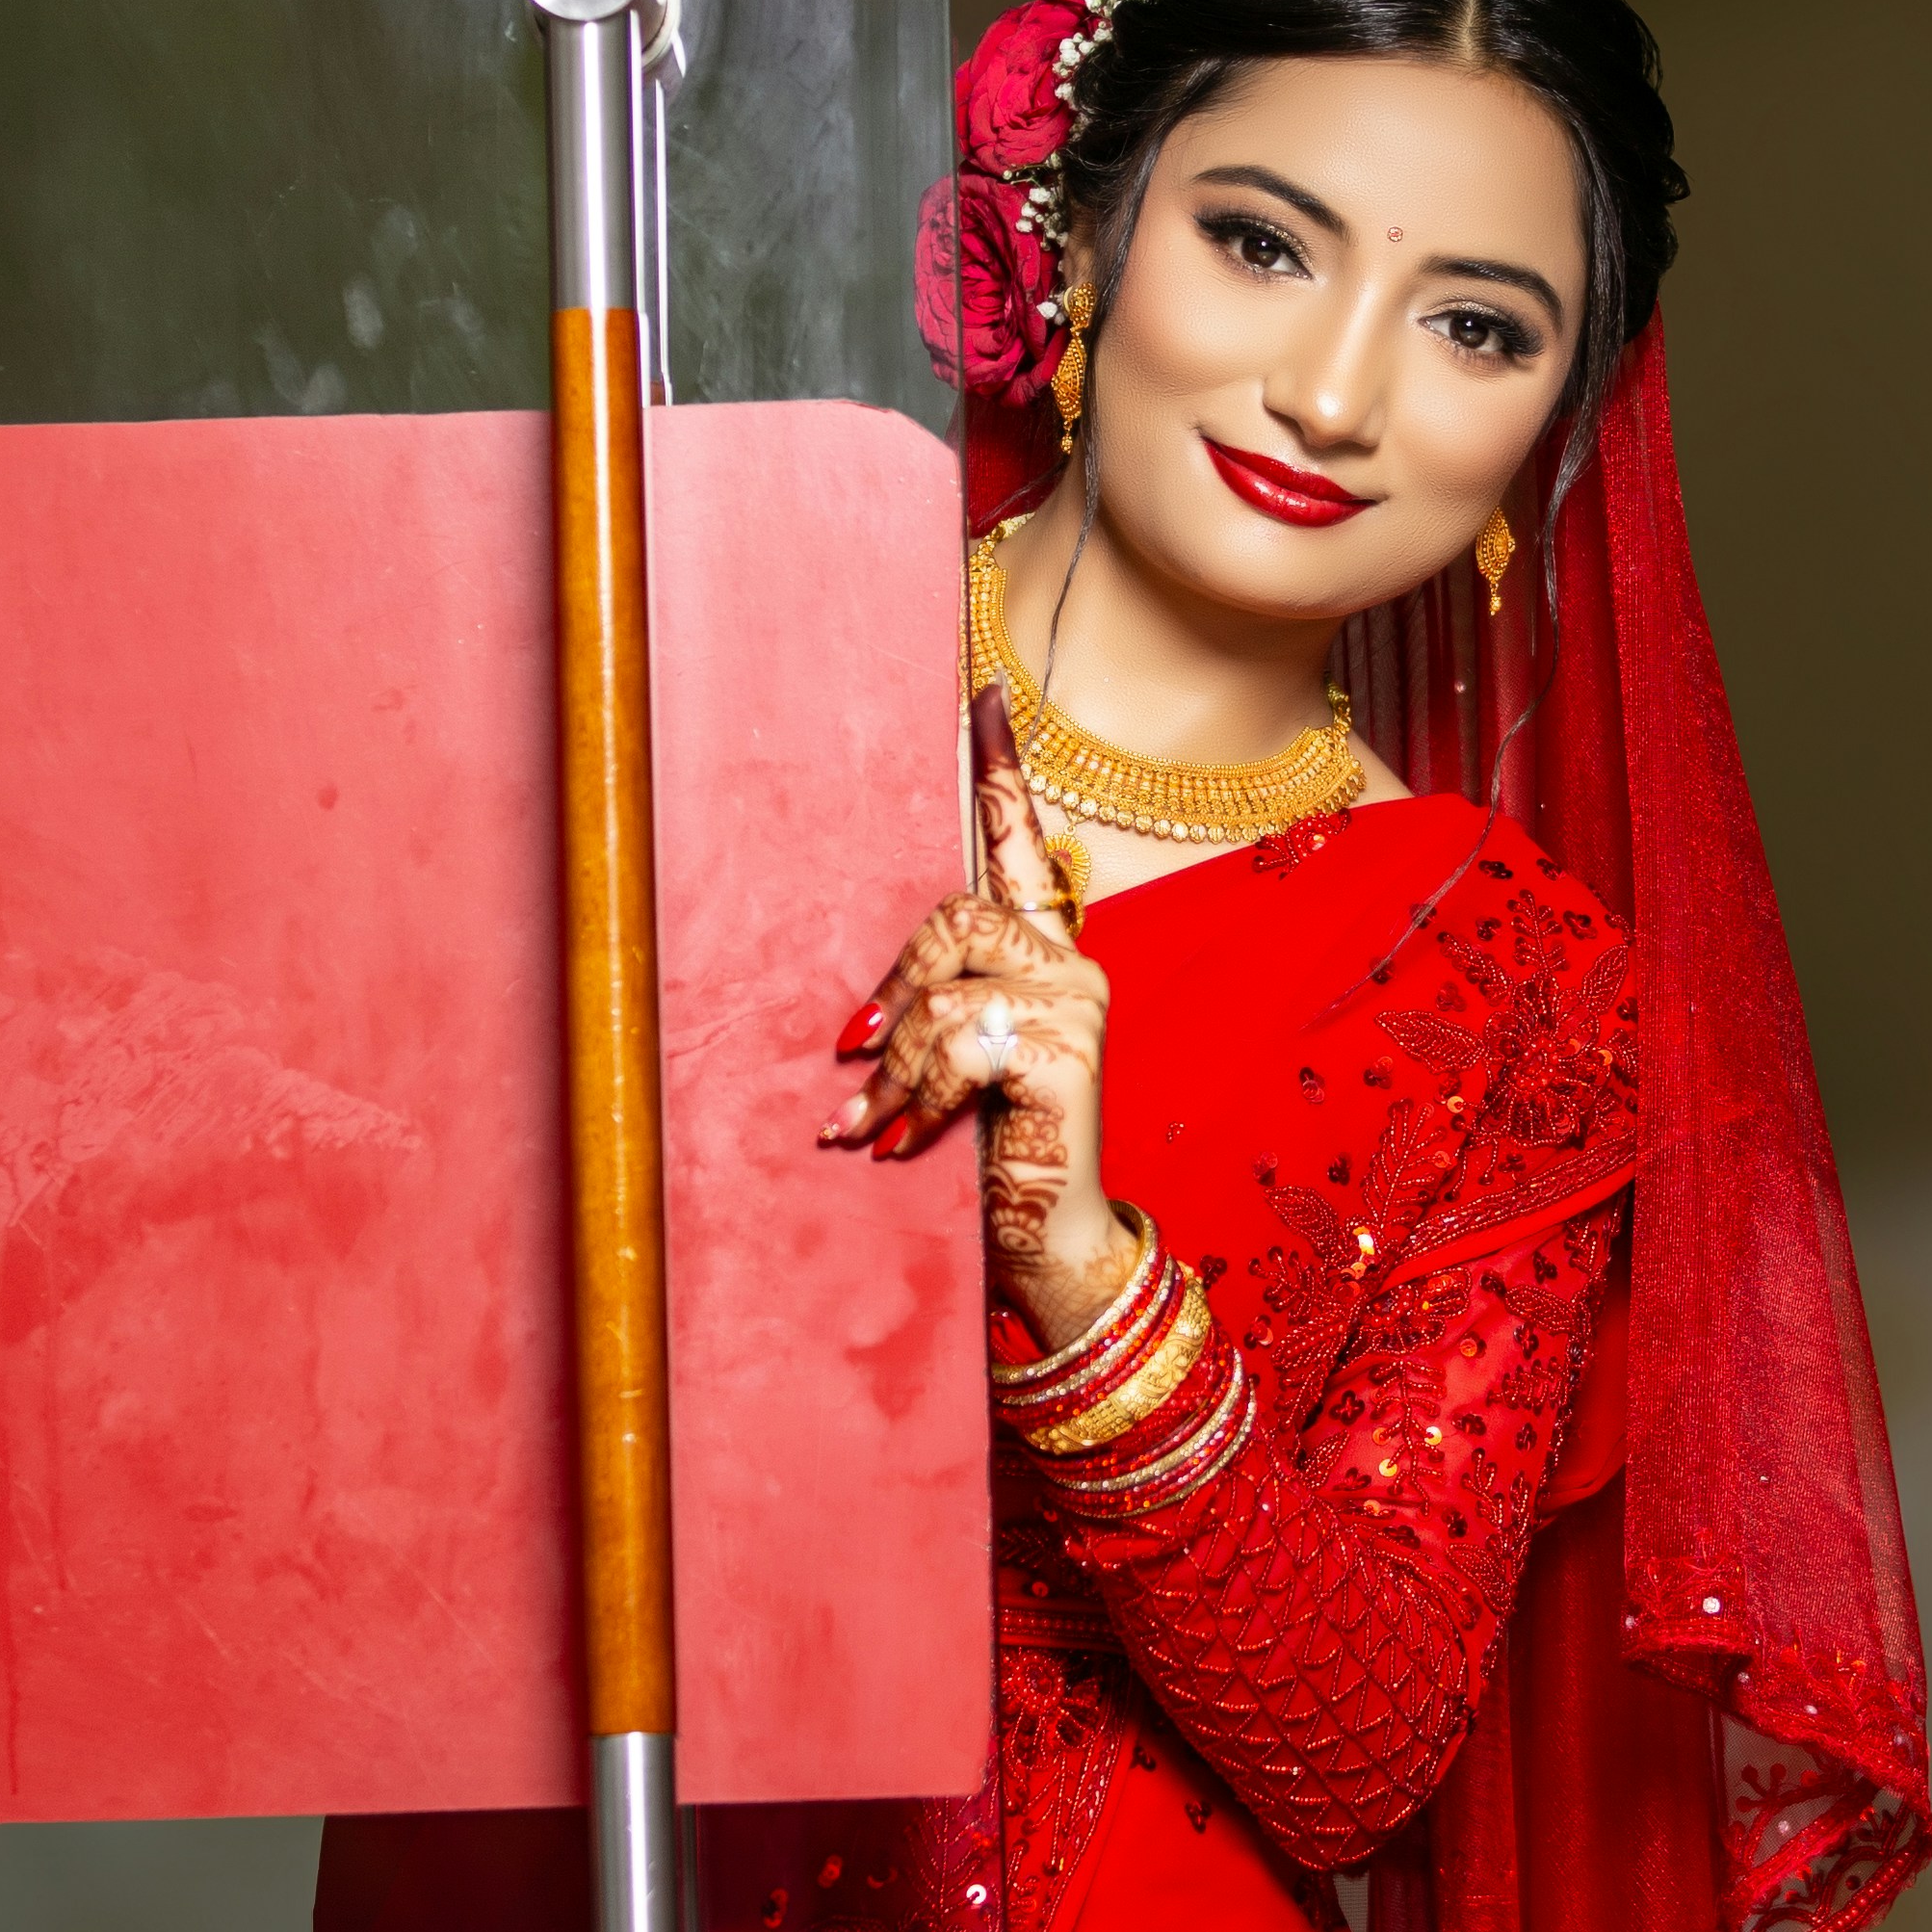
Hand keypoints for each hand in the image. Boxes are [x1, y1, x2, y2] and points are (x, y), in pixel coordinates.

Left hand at [819, 718, 1133, 1347]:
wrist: (1050, 1240)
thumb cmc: (995, 1150)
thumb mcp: (957, 1067)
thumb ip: (935, 1013)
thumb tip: (855, 1021)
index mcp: (1045, 954)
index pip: (1022, 844)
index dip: (1001, 768)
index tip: (986, 691)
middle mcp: (1072, 966)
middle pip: (955, 917)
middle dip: (894, 988)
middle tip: (853, 1054)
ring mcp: (1078, 1007)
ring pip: (946, 993)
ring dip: (893, 1071)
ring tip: (865, 1124)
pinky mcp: (1066, 1052)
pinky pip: (959, 1045)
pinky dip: (915, 1099)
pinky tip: (898, 1142)